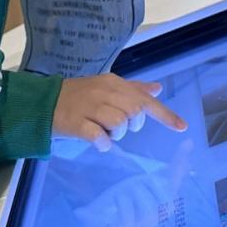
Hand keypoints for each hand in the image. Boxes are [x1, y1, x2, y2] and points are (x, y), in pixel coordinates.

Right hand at [53, 75, 186, 151]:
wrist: (44, 102)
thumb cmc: (80, 96)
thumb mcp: (107, 87)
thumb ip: (133, 89)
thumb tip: (158, 89)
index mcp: (113, 83)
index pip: (144, 99)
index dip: (165, 115)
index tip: (182, 127)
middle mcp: (104, 93)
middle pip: (134, 112)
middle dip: (133, 125)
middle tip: (118, 126)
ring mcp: (90, 107)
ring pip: (119, 123)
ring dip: (117, 134)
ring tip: (105, 132)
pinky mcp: (77, 123)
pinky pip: (98, 136)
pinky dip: (103, 143)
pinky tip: (99, 142)